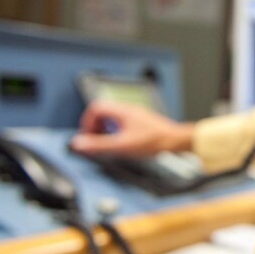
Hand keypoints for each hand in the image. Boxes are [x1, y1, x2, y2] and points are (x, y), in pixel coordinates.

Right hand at [69, 100, 194, 156]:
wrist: (176, 140)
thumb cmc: (154, 142)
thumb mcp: (122, 145)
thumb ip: (99, 145)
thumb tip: (78, 143)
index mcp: (122, 111)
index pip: (95, 108)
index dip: (87, 122)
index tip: (88, 136)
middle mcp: (129, 109)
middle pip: (103, 110)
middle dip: (95, 125)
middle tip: (95, 140)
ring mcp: (136, 114)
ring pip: (113, 115)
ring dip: (105, 127)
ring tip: (107, 142)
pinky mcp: (143, 121)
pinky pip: (123, 120)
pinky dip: (116, 129)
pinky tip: (122, 141)